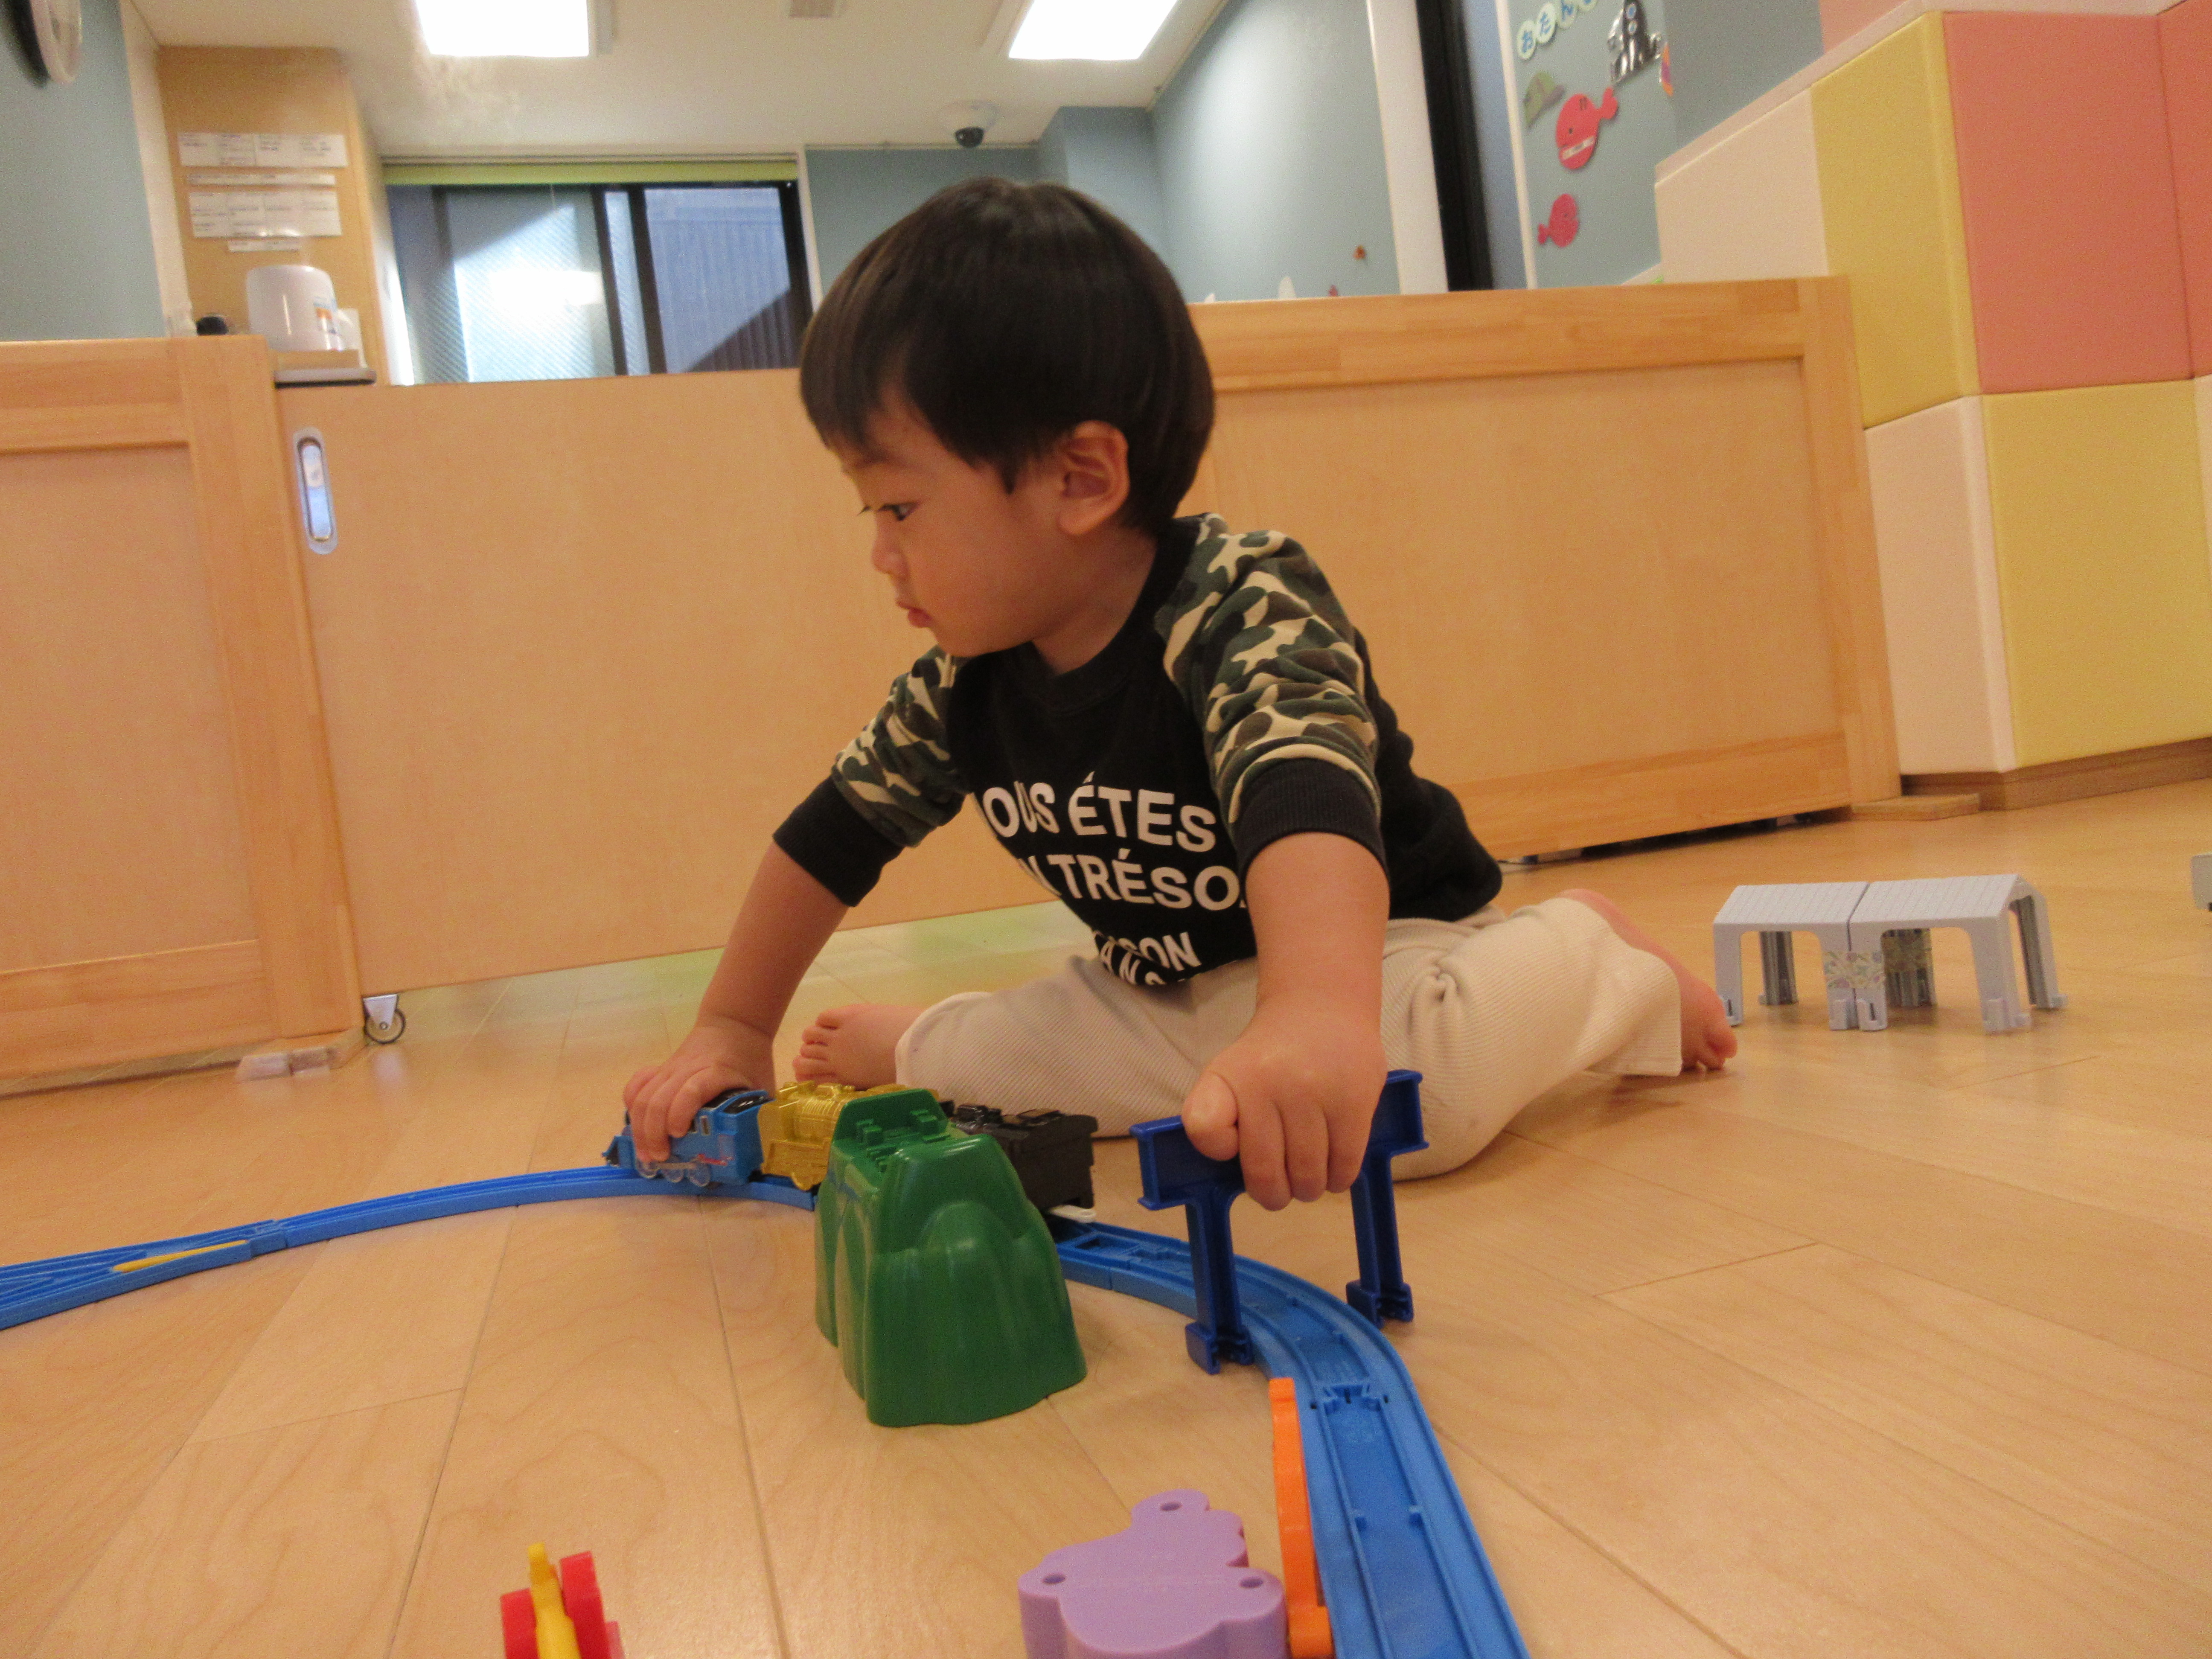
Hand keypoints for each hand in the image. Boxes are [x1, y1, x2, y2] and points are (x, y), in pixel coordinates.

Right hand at [622, 1016, 773, 1162]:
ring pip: (643, 1095)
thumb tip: (759, 1149)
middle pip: (659, 1099)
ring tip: (646, 1152)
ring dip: (640, 1127)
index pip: (691, 1091)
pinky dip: (631, 1105)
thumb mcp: (762, 1085)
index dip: (680, 1113)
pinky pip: (637, 1085)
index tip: (679, 1135)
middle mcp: (687, 1070)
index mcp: (716, 1072)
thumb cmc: (751, 1060)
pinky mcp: (660, 1069)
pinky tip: (635, 1126)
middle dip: (653, 1133)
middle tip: (660, 1158)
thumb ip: (759, 1114)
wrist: (735, 1024)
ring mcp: (670, 1069)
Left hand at [1180, 998, 1385, 1209]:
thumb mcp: (1228, 1074)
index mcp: (1231, 1077)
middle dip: (1273, 1194)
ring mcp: (1315, 1093)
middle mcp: (1269, 1083)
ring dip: (1307, 1189)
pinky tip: (1334, 1169)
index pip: (1205, 1128)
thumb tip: (1245, 1175)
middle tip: (1279, 1190)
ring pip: (1308, 1177)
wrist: (1323, 1008)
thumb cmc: (1272, 1057)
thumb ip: (1219, 1118)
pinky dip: (1338, 1179)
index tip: (1235, 1144)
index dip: (1218, 1148)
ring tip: (1308, 1179)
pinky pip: (1345, 1166)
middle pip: (1265, 1174)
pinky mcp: (1354, 1102)